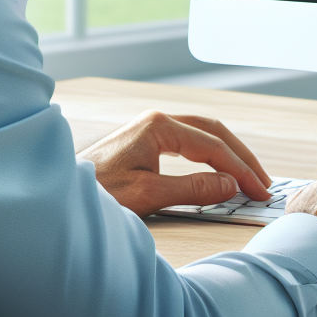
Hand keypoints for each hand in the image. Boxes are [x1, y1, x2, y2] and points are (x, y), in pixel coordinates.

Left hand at [79, 110, 272, 216]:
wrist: (54, 194)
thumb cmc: (95, 194)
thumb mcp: (147, 195)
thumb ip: (193, 189)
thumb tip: (231, 184)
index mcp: (158, 126)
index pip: (212, 146)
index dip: (240, 169)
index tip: (259, 190)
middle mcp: (155, 120)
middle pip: (213, 131)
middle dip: (241, 157)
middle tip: (263, 182)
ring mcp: (149, 128)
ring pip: (201, 133)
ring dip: (227, 154)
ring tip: (247, 176)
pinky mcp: (143, 141)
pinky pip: (187, 141)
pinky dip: (209, 155)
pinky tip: (216, 169)